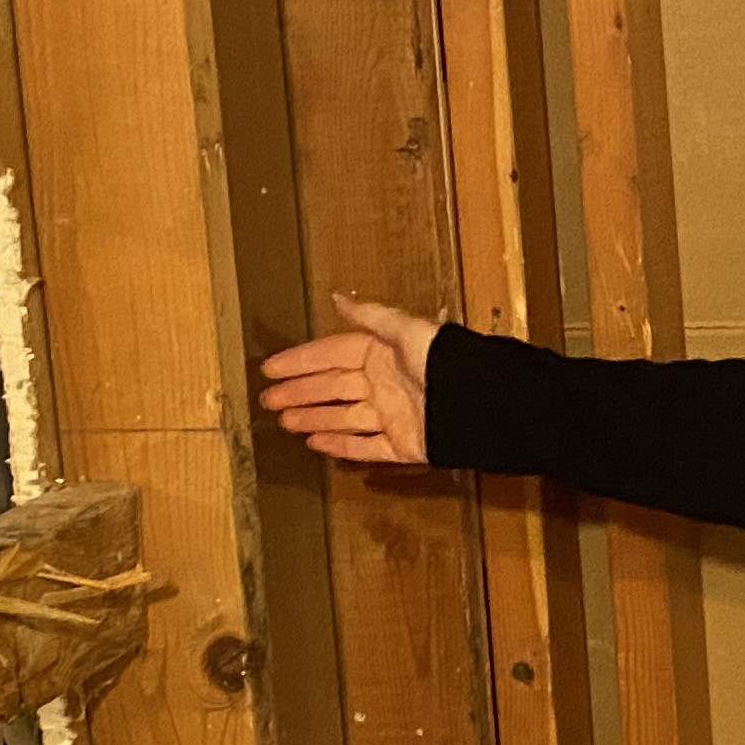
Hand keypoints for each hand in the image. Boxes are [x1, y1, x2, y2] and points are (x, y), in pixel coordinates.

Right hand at [258, 293, 439, 466]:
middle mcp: (384, 384)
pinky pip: (366, 447)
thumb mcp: (406, 330)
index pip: (332, 355)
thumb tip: (337, 297)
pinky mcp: (403, 446)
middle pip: (332, 388)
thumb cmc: (445, 361)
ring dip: (313, 419)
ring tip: (284, 421)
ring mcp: (392, 416)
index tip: (271, 368)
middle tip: (267, 399)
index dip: (301, 361)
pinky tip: (315, 443)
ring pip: (343, 418)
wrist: (477, 403)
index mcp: (383, 353)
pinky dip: (340, 446)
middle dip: (299, 392)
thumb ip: (370, 316)